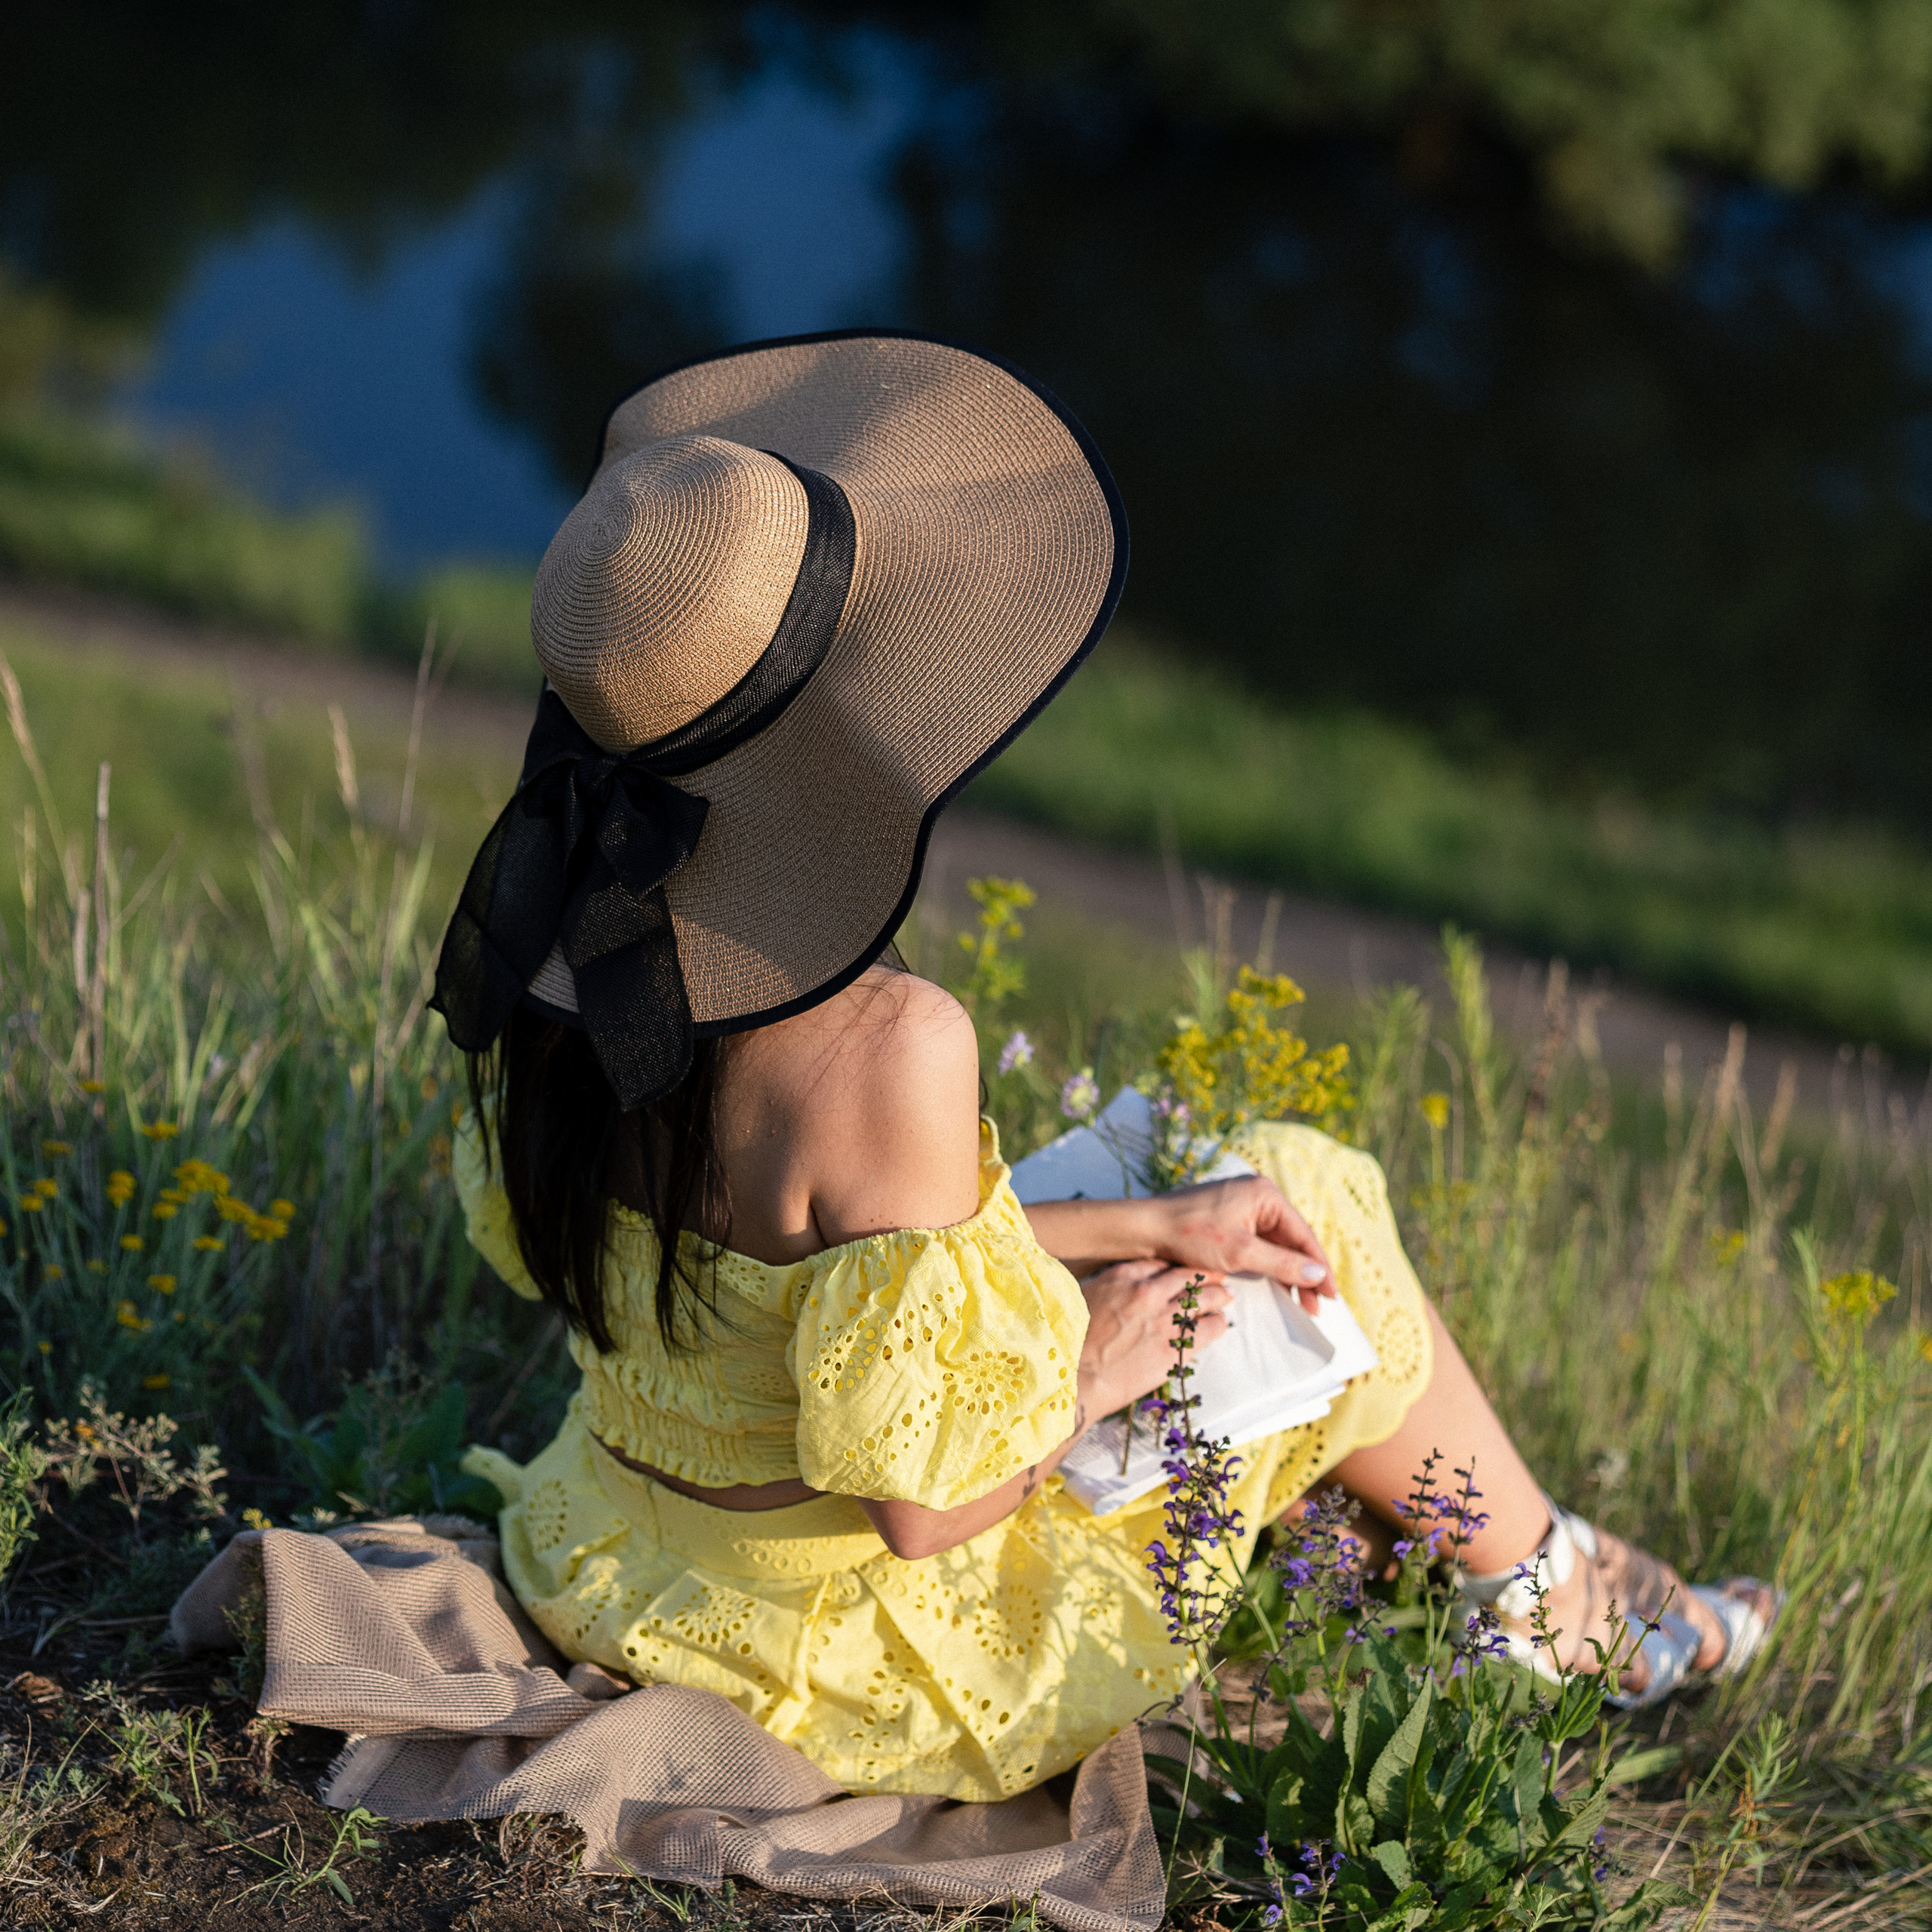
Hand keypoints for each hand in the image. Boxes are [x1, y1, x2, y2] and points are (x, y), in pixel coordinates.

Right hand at [1075, 1259, 1232, 1413]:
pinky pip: (1208, 1328)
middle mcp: (1149, 1292)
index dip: (1178, 1266)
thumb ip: (1112, 1288)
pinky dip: (1217, 1323)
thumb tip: (1124, 1289)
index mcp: (1124, 1277)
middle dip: (1206, 1275)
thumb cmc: (1074, 1340)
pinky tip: (1220, 1322)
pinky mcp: (1176, 1347)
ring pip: (1204, 1299)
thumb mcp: (1088, 1298)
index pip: (1162, 1263)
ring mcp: (1165, 1320)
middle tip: (1217, 1277)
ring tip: (1226, 1296)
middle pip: (1188, 1276)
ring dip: (1218, 1295)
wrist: (1078, 1376)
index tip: (1185, 1269)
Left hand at [1140, 1176, 1334, 1313]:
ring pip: (1275, 1243)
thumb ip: (1282, 1263)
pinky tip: (1276, 1285)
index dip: (1319, 1267)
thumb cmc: (1189, 1234)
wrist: (1143, 1230)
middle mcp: (1257, 1195)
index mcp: (1265, 1194)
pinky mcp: (1227, 1219)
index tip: (1331, 1296)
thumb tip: (1319, 1275)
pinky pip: (1257, 1243)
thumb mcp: (1240, 1252)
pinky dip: (1268, 1265)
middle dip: (1305, 1273)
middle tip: (1315, 1306)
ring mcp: (1241, 1205)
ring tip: (1299, 1301)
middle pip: (1292, 1239)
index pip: (1303, 1235)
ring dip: (1287, 1271)